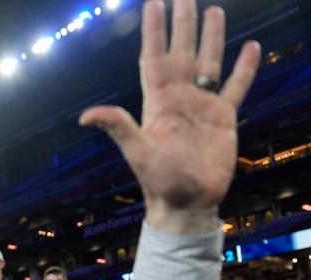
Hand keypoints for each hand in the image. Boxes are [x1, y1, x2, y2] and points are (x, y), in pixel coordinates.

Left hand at [79, 0, 259, 234]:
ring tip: (214, 10)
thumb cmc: (159, 181)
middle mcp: (179, 98)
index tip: (154, 3)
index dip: (154, 31)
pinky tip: (250, 47)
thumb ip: (118, 129)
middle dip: (182, 24)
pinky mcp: (224, 118)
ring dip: (210, 38)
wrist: (187, 202)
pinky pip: (236, 87)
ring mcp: (202, 106)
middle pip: (181, 52)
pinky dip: (244, 68)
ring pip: (208, 63)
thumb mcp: (137, 153)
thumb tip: (86, 116)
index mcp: (157, 102)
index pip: (154, 58)